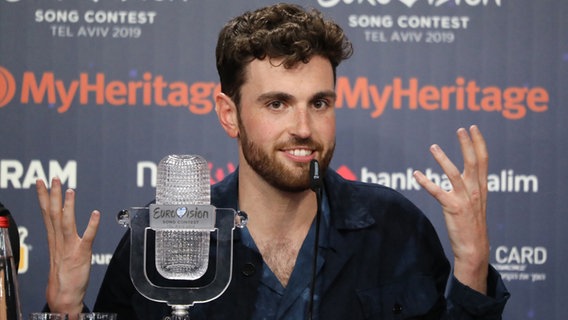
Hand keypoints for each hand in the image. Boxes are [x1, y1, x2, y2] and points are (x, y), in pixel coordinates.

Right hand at [36, 177, 100, 317]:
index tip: (40, 182)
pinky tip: (96, 213)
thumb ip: (61, 235)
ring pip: (67, 223)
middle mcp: (59, 241)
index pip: (47, 213)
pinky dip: (92, 225)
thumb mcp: (59, 251)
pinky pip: (88, 238)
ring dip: (69, 206)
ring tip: (70, 190)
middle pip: (53, 214)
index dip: (43, 196)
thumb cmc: (64, 274)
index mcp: (54, 239)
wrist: (64, 296)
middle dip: (52, 195)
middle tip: (53, 177)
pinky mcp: (81, 254)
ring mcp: (70, 247)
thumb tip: (62, 219)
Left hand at [413, 125, 488, 293]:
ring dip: (443, 159)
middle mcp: (476, 191)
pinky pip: (437, 191)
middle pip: (473, 162)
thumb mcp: (477, 204)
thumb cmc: (472, 226)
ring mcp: (465, 199)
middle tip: (461, 128)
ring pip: (454, 173)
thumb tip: (466, 175)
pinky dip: (425, 181)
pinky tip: (416, 174)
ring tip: (433, 146)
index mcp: (482, 188)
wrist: (474, 249)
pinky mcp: (453, 208)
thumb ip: (472, 188)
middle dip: (467, 144)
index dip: (478, 143)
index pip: (483, 160)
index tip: (473, 128)